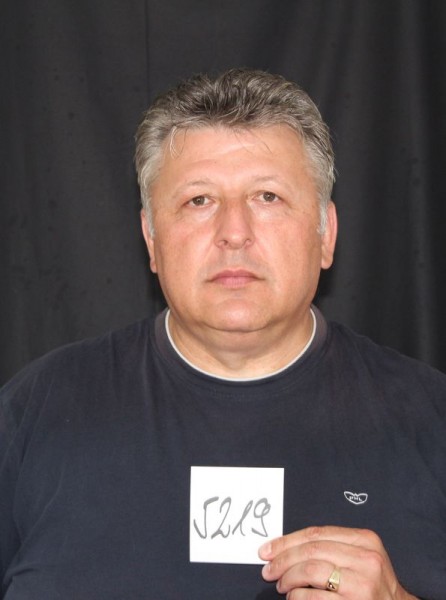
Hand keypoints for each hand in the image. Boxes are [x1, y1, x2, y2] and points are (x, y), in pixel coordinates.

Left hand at [259, 525, 417, 598]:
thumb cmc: (371, 585)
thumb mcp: (359, 558)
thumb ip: (330, 547)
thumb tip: (285, 548)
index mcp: (365, 540)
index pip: (316, 534)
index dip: (286, 541)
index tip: (267, 550)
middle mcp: (367, 559)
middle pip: (311, 551)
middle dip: (283, 560)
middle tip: (269, 570)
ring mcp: (363, 585)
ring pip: (311, 571)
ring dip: (288, 578)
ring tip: (282, 585)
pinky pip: (314, 597)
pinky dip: (298, 597)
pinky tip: (295, 597)